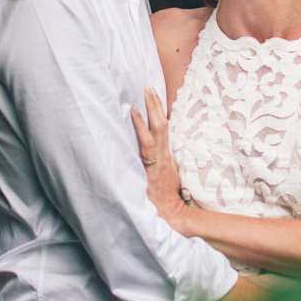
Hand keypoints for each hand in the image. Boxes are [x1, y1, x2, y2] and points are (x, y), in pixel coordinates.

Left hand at [130, 87, 187, 226]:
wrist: (167, 211)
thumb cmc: (166, 193)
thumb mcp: (168, 172)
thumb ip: (161, 157)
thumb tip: (155, 143)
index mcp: (167, 155)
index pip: (164, 127)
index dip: (159, 110)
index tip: (153, 94)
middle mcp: (162, 156)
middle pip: (160, 126)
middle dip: (155, 106)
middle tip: (149, 88)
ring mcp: (155, 162)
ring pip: (151, 135)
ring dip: (145, 117)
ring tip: (137, 101)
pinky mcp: (148, 170)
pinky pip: (144, 147)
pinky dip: (139, 132)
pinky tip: (131, 119)